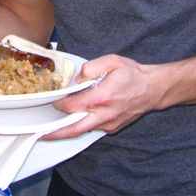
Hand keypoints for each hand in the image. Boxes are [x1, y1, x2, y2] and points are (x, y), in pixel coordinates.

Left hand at [45, 54, 165, 139]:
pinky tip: (76, 119)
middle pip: (74, 129)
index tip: (51, 101)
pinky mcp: (113, 128)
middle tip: (41, 135)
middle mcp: (104, 115)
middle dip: (56, 134)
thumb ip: (91, 67)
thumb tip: (78, 78)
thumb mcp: (112, 61)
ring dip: (68, 130)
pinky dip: (83, 124)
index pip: (72, 106)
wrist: (154, 89)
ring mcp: (109, 124)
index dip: (59, 105)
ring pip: (83, 130)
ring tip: (53, 129)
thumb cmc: (133, 74)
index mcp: (102, 98)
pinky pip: (94, 128)